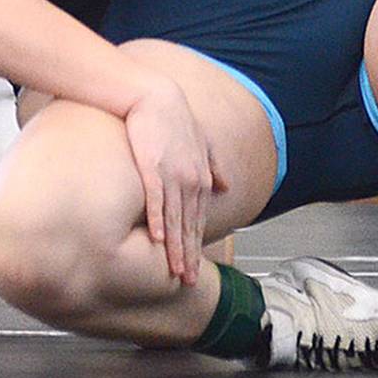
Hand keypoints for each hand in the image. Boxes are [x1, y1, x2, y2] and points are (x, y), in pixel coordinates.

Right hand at [123, 79, 220, 285]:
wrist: (153, 95)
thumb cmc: (172, 117)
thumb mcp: (200, 141)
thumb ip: (214, 165)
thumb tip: (226, 185)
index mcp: (201, 175)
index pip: (199, 218)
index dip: (198, 244)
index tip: (197, 265)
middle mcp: (191, 179)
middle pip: (190, 225)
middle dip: (190, 255)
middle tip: (189, 282)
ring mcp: (172, 175)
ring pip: (176, 219)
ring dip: (176, 248)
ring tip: (175, 272)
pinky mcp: (152, 168)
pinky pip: (157, 200)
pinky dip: (158, 221)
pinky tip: (157, 240)